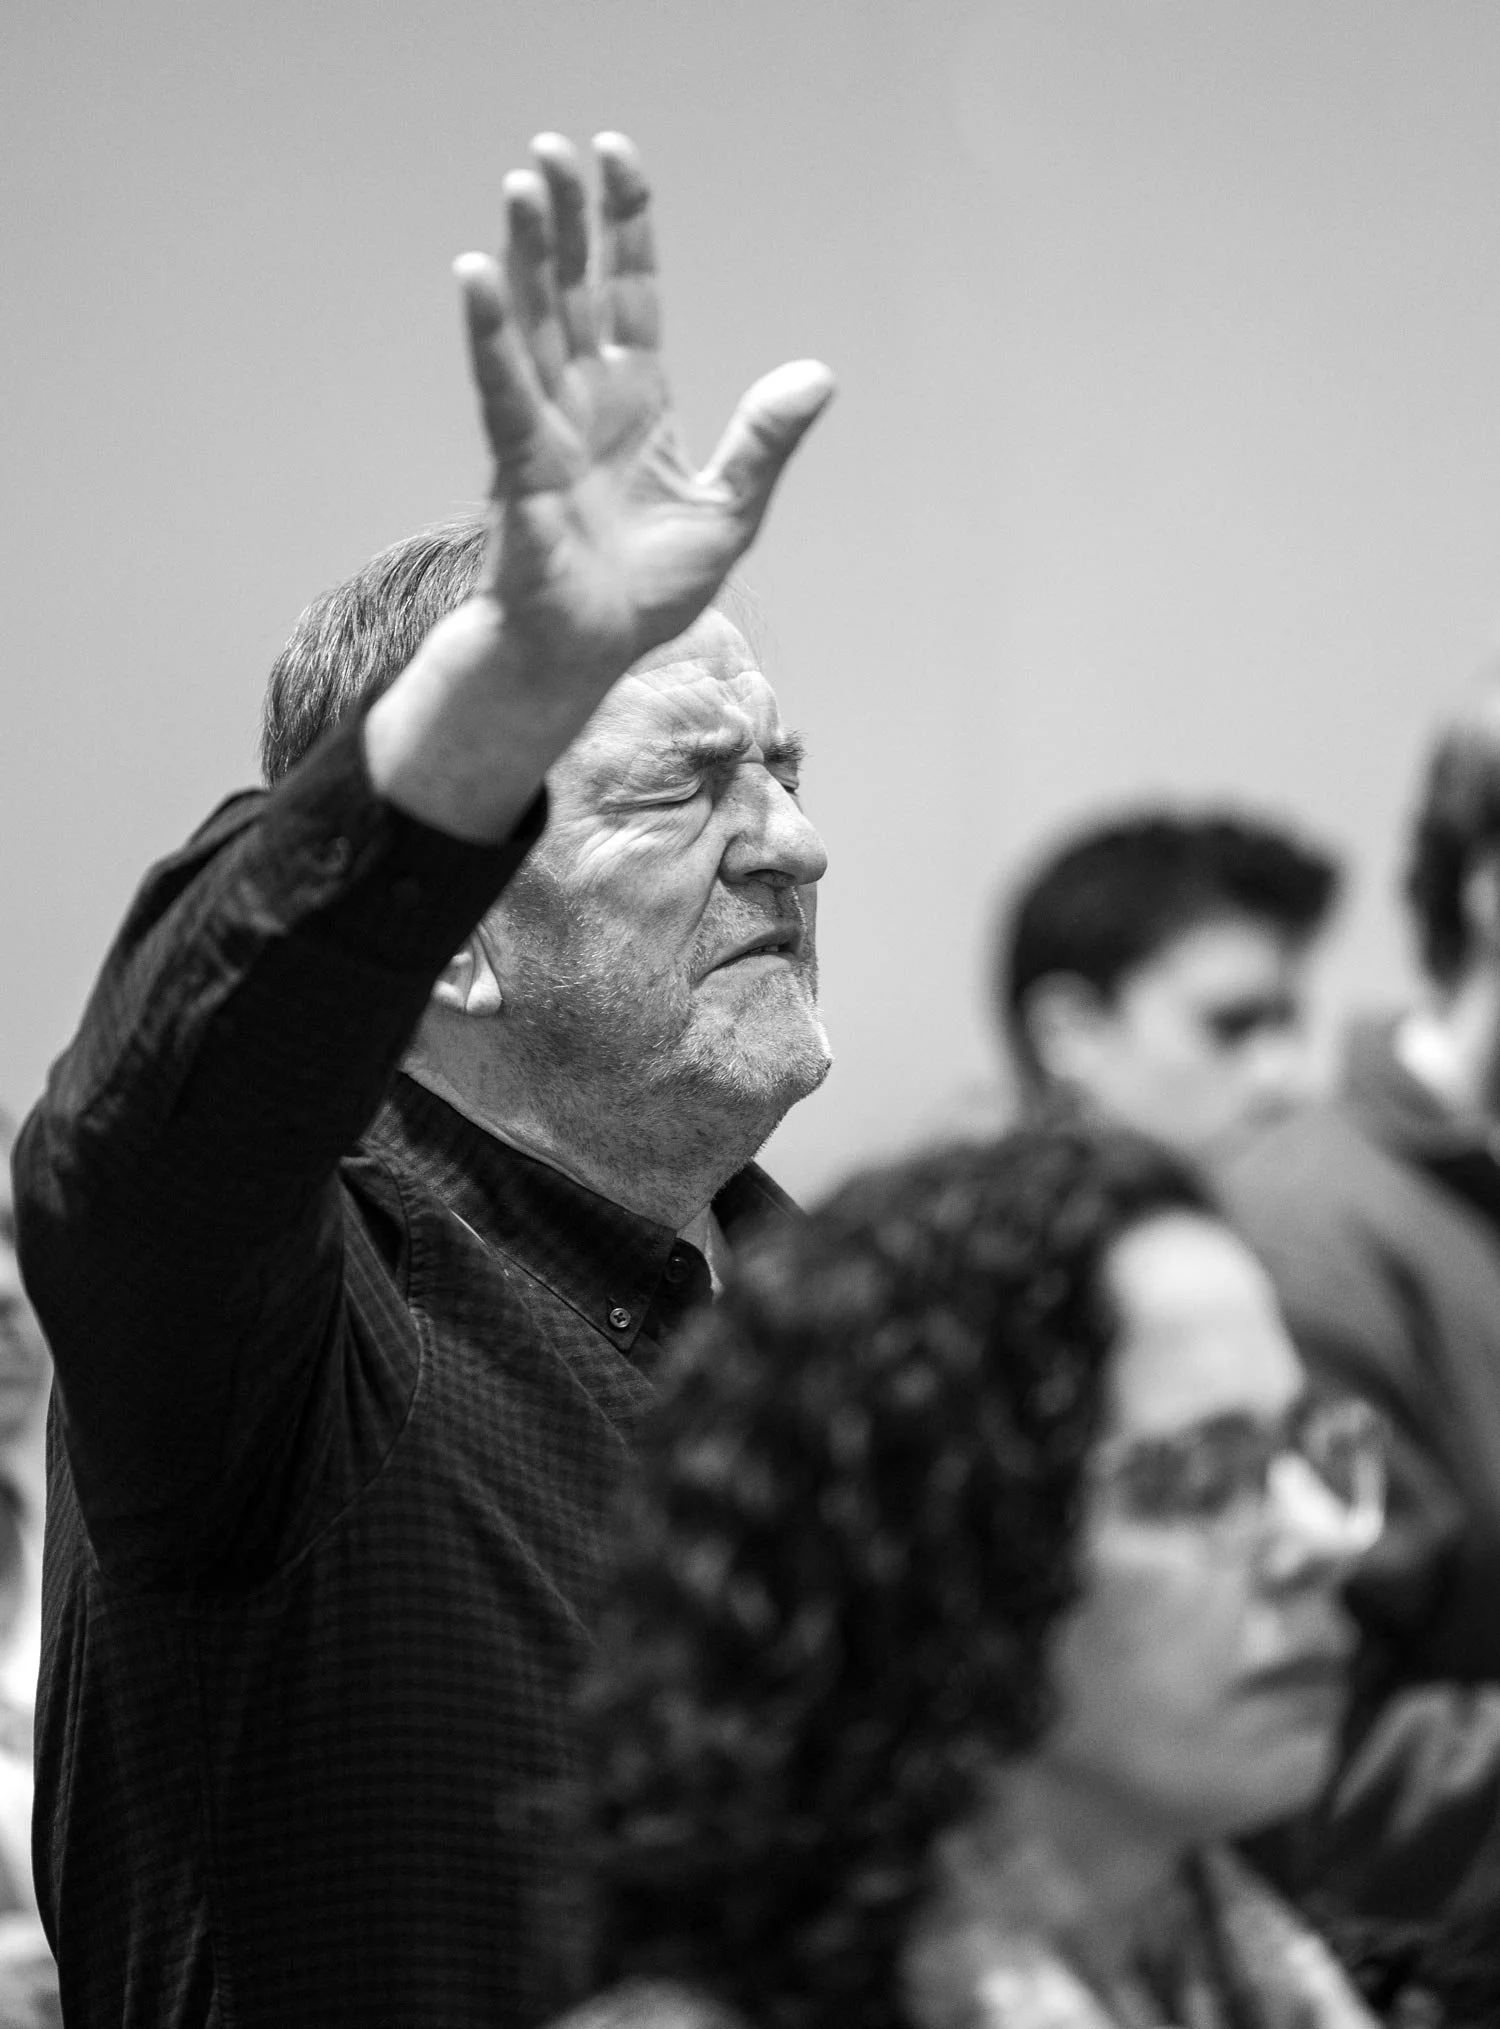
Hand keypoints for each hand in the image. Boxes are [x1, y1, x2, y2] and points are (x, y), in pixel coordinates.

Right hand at [456, 131, 833, 676]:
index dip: (623, 226)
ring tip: (523, 183)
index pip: (629, 293)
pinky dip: (490, 335)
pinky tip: (477, 276)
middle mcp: (585, 401)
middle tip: (552, 149)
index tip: (616, 156)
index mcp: (636, 401)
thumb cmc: (646, 592)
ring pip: (535, 324)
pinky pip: (502, 390)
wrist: (590, 655)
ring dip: (528, 254)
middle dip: (566, 220)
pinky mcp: (519, 466)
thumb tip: (819, 375)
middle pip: (573, 290)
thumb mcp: (729, 512)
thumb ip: (765, 442)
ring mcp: (547, 428)